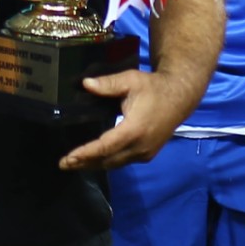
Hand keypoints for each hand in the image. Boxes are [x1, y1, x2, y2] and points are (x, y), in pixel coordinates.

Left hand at [60, 68, 186, 170]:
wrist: (180, 97)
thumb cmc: (153, 87)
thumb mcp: (130, 80)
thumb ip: (108, 84)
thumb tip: (86, 84)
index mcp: (134, 129)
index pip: (104, 147)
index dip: (85, 153)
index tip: (68, 158)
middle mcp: (140, 146)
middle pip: (107, 160)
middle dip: (84, 163)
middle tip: (63, 164)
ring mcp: (146, 152)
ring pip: (115, 164)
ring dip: (94, 165)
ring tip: (74, 165)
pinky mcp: (148, 154)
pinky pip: (123, 162)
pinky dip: (107, 162)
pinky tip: (94, 160)